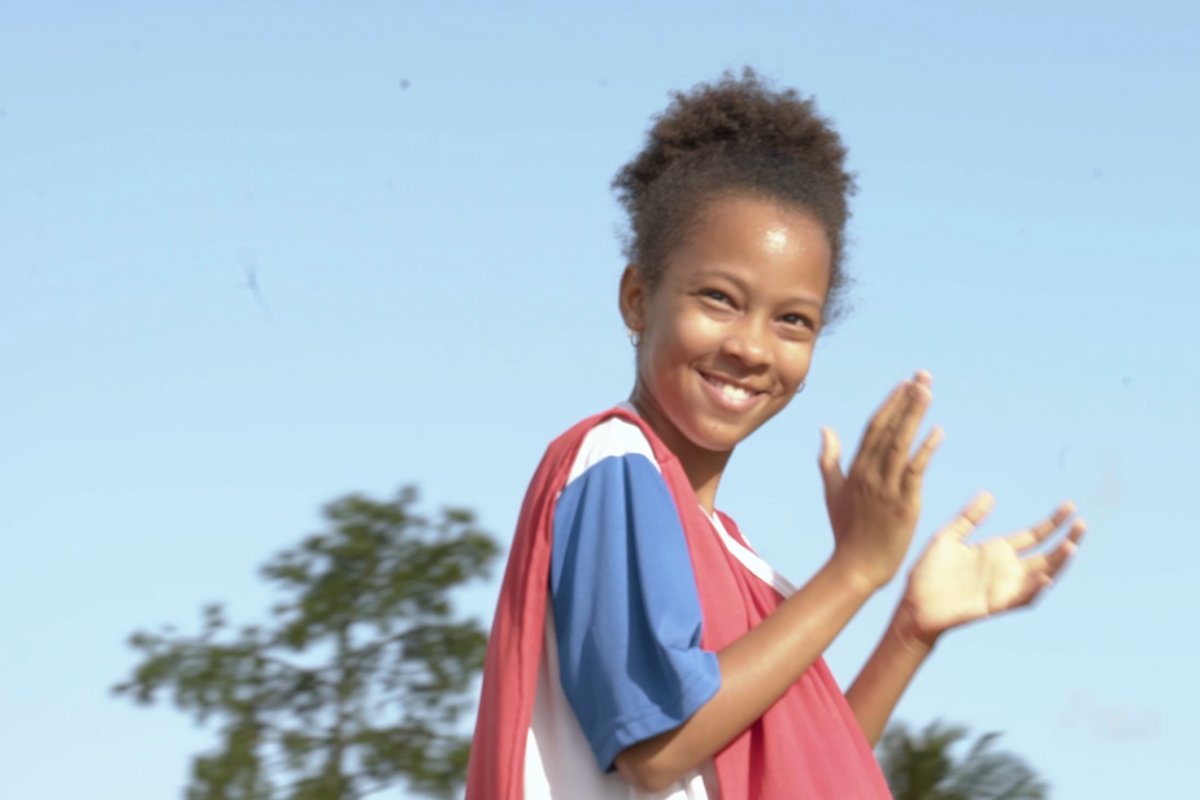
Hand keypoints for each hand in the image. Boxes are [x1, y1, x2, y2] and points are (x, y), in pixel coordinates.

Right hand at [819, 372, 943, 588]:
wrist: (855, 566)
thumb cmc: (846, 531)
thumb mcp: (832, 491)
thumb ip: (829, 459)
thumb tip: (825, 429)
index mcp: (856, 468)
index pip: (875, 427)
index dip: (891, 403)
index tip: (906, 383)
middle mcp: (870, 473)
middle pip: (888, 428)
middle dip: (906, 400)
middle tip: (922, 375)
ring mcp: (886, 487)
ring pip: (900, 443)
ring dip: (914, 415)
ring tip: (927, 390)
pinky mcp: (903, 504)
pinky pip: (914, 471)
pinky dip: (924, 450)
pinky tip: (937, 431)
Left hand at [900, 493, 1086, 644]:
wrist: (913, 604)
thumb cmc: (928, 573)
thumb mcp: (948, 537)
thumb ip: (969, 517)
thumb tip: (989, 494)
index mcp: (996, 551)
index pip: (1034, 535)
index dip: (1053, 522)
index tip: (1070, 506)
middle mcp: (1006, 569)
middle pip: (1047, 555)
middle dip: (1067, 540)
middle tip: (1082, 524)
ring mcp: (1003, 588)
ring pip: (1042, 576)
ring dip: (1059, 564)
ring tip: (1073, 546)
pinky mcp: (995, 605)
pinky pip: (1022, 599)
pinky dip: (1035, 590)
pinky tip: (1046, 578)